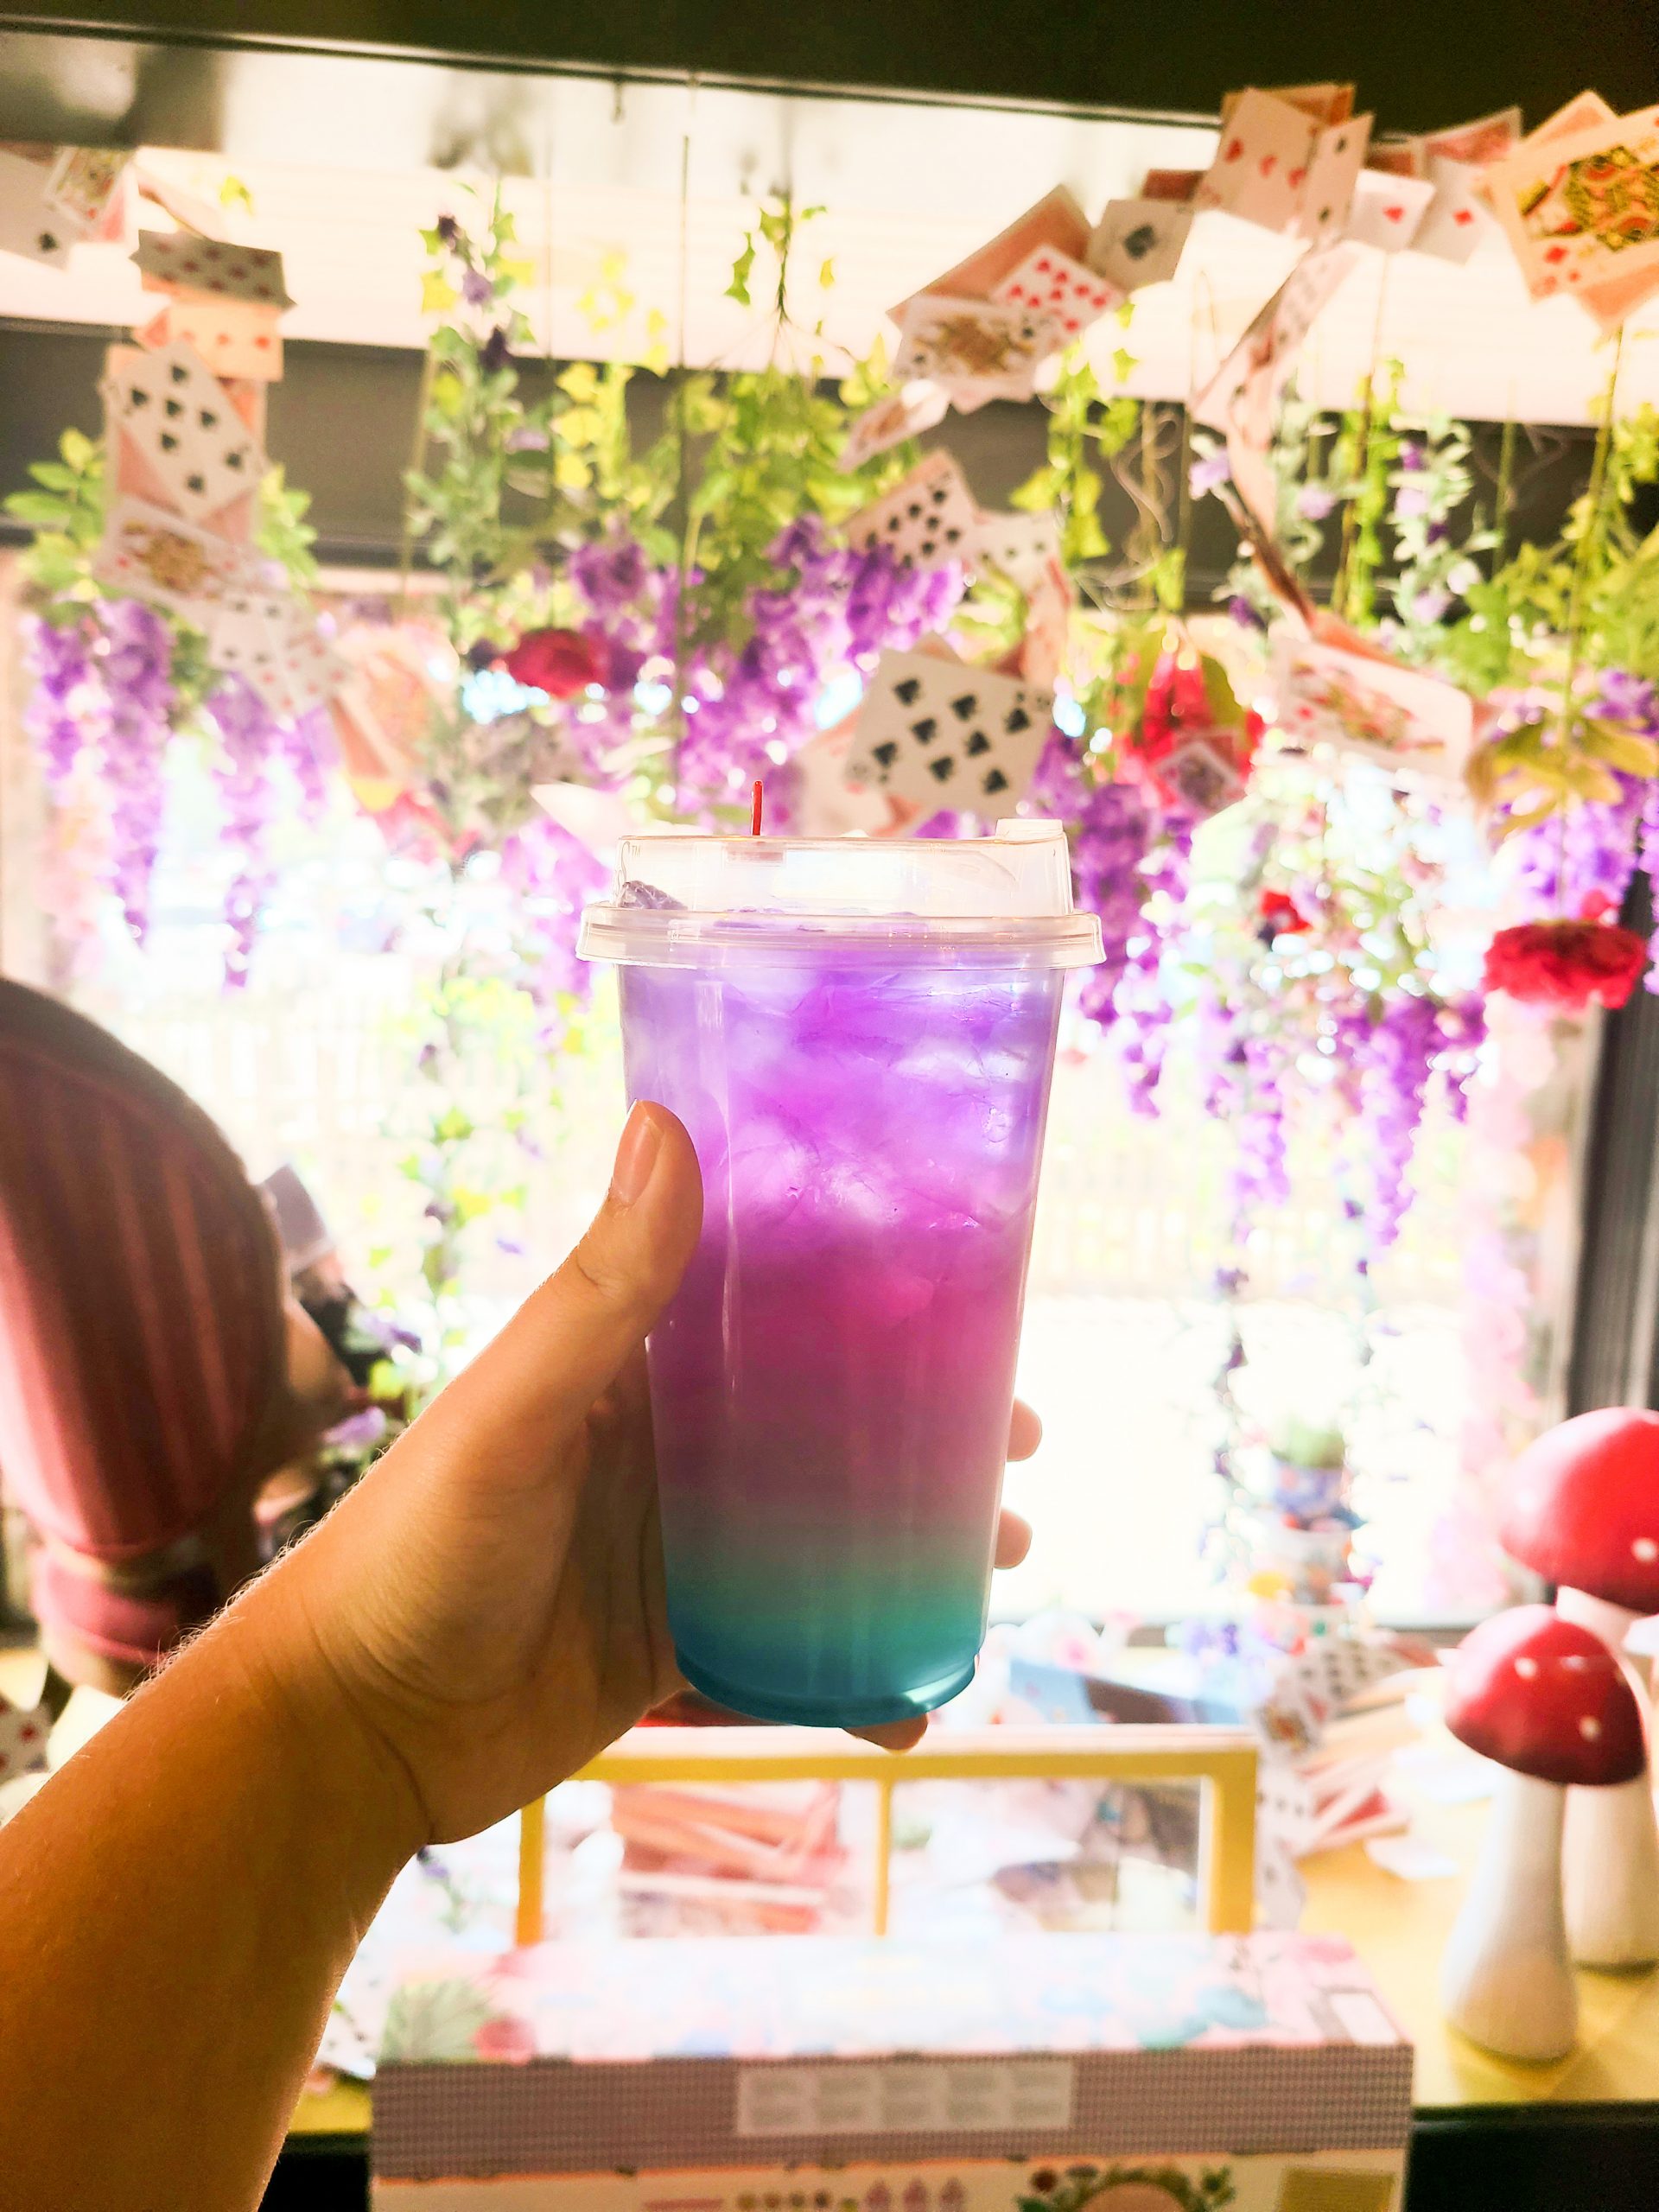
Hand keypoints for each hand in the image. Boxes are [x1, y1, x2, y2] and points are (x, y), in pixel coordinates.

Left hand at [265, 1104, 1038, 1845]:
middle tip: (1018, 1449)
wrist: (344, 1735)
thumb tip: (664, 1119)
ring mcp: (668, 1556)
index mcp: (627, 1374)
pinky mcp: (668, 1652)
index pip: (768, 1313)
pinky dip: (853, 1674)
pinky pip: (785, 1653)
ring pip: (820, 1541)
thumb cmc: (410, 1551)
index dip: (873, 1307)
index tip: (974, 1309)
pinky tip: (912, 1702)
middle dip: (922, 1436)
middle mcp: (659, 1454)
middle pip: (820, 1427)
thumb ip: (598, 1288)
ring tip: (999, 1561)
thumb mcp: (514, 1411)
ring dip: (910, 1548)